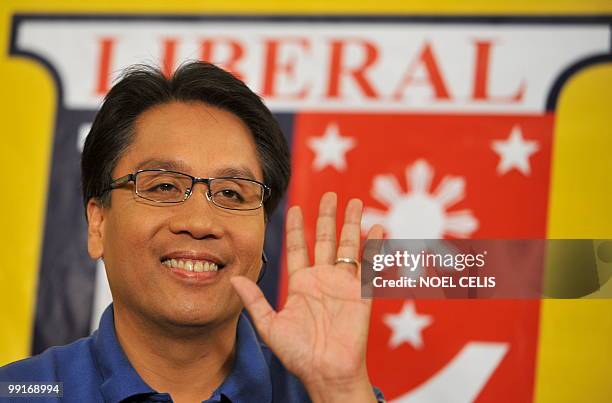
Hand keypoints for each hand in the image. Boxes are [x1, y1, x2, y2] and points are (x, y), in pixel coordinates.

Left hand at [231, 192, 382, 402]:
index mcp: (302, 284)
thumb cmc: (298, 354)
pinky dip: (374, 246)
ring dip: (352, 225)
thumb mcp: (269, 325)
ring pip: (349, 247)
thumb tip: (233, 280)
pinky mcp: (361, 292)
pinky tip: (377, 227)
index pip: (299, 248)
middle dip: (328, 217)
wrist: (326, 372)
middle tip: (330, 195)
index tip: (296, 208)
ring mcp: (343, 284)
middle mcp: (323, 279)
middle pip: (326, 240)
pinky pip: (368, 264)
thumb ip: (254, 300)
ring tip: (356, 203)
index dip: (298, 228)